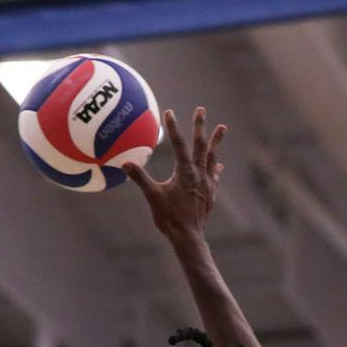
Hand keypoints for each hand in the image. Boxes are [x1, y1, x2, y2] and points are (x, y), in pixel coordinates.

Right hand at [123, 106, 225, 243]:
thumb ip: (140, 178)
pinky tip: (217, 165)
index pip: (179, 144)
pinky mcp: (210, 194)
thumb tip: (124, 164)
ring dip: (216, 141)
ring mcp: (207, 184)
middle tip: (201, 109)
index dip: (173, 127)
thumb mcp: (152, 196)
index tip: (169, 112)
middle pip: (201, 145)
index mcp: (185, 172)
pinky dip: (215, 167)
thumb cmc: (169, 218)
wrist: (188, 237)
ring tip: (222, 127)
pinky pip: (214, 175)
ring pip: (212, 157)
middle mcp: (199, 174)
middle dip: (200, 126)